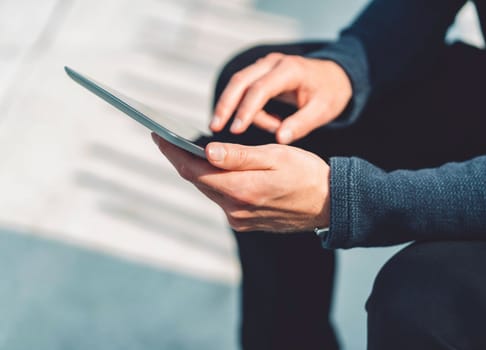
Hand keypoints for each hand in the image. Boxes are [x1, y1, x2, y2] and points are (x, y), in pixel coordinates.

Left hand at [152, 133, 329, 232]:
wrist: (328, 203)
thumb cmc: (305, 173)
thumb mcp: (275, 156)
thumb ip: (239, 156)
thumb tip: (206, 152)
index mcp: (241, 189)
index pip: (193, 170)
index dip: (172, 152)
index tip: (157, 134)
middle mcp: (235, 209)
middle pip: (197, 180)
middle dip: (181, 159)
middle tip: (167, 138)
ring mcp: (239, 219)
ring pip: (208, 189)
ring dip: (198, 171)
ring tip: (186, 150)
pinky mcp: (244, 222)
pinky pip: (221, 199)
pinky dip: (214, 182)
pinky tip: (214, 169)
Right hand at [210, 53, 351, 143]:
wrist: (334, 77)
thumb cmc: (329, 93)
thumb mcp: (322, 111)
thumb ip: (301, 124)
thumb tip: (280, 139)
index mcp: (290, 69)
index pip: (261, 88)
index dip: (247, 110)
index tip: (235, 130)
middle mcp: (273, 63)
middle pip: (240, 81)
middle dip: (226, 105)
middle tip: (214, 127)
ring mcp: (264, 65)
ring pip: (239, 85)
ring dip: (241, 110)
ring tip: (273, 126)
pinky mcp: (260, 72)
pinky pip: (245, 90)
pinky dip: (248, 108)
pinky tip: (269, 121)